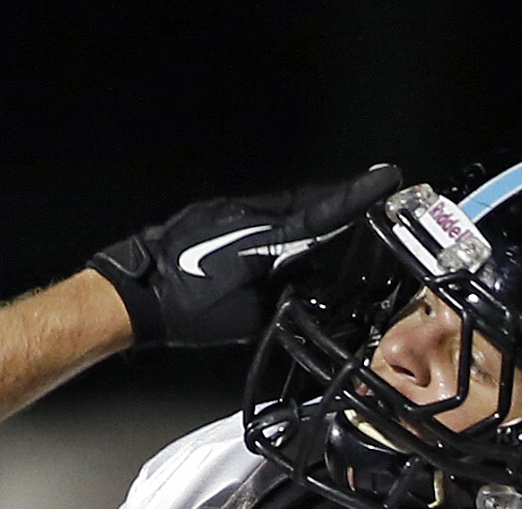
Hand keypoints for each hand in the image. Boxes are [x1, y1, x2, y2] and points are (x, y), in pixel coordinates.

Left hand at [87, 164, 403, 347]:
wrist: (133, 295)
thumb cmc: (185, 311)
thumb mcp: (250, 316)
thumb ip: (284, 294)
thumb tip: (301, 283)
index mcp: (265, 238)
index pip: (325, 213)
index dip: (360, 197)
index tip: (387, 178)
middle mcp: (248, 215)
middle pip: (307, 201)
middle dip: (339, 202)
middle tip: (367, 200)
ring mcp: (227, 209)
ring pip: (281, 205)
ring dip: (305, 213)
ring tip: (324, 225)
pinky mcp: (210, 212)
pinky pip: (256, 211)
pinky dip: (276, 220)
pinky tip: (276, 237)